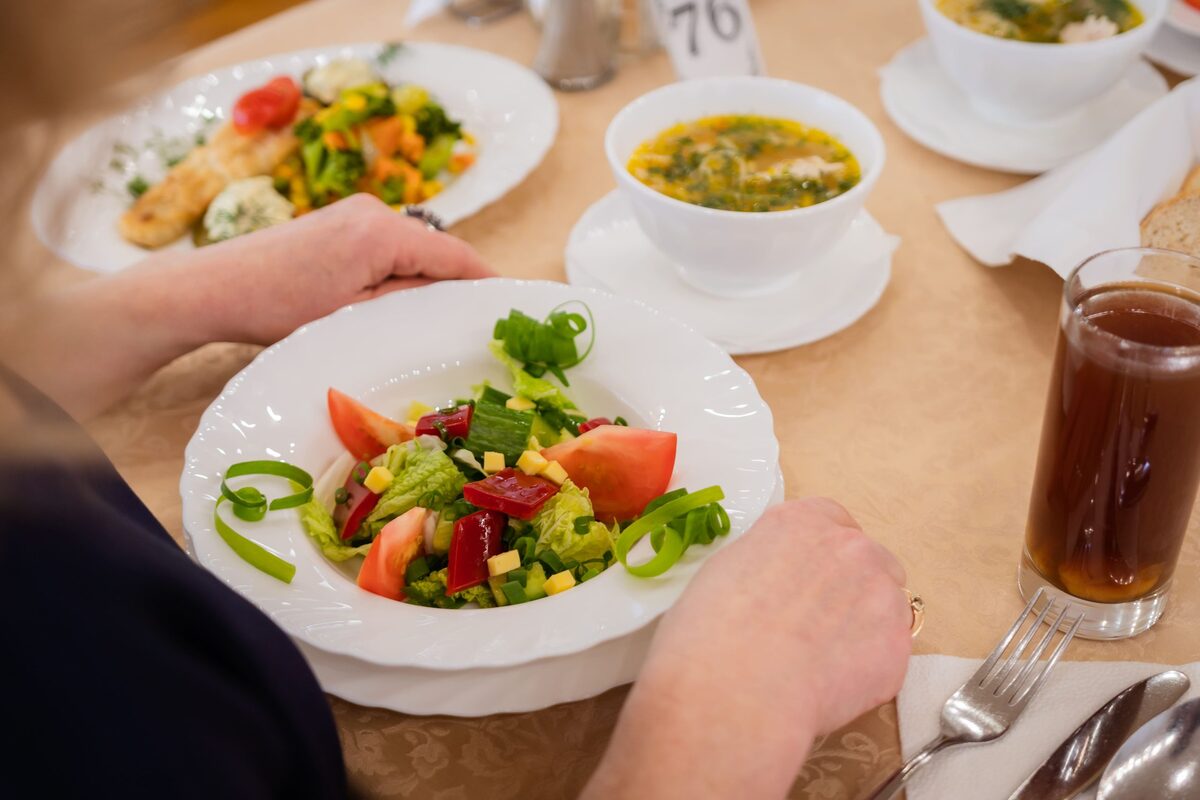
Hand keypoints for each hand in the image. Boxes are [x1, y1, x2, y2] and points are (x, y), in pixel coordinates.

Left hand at [185, 193, 494, 344]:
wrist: (216, 287)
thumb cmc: (280, 308)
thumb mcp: (356, 315)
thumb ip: (411, 300)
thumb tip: (453, 297)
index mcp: (382, 232)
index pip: (455, 255)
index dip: (486, 281)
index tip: (509, 305)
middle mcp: (374, 211)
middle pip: (436, 248)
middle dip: (456, 282)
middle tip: (476, 322)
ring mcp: (355, 212)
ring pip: (412, 248)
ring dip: (426, 278)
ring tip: (438, 318)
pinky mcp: (339, 220)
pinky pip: (388, 245)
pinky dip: (401, 270)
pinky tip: (399, 300)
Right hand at [583, 498, 911, 799]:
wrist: (736, 687)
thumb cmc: (711, 632)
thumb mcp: (726, 569)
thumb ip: (768, 562)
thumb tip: (778, 581)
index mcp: (801, 521)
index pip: (831, 520)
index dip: (822, 555)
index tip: (810, 579)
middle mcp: (850, 547)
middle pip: (868, 560)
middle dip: (851, 588)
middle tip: (817, 625)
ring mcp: (882, 594)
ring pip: (888, 606)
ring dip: (865, 626)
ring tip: (822, 661)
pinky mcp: (897, 646)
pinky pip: (889, 654)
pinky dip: (869, 670)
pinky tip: (830, 686)